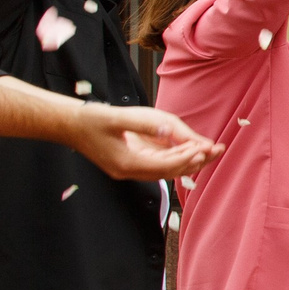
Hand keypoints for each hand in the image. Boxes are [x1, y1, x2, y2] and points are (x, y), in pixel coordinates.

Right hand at [68, 104, 220, 180]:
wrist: (70, 125)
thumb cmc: (91, 120)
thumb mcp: (117, 118)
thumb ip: (145, 125)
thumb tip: (170, 131)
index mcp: (127, 163)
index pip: (164, 166)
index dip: (185, 158)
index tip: (204, 148)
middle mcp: (131, 171)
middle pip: (170, 171)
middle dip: (195, 161)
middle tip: (218, 149)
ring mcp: (132, 169)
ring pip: (167, 169)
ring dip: (189, 161)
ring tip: (212, 150)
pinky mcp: (133, 162)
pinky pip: (160, 163)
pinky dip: (177, 157)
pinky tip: (192, 149)